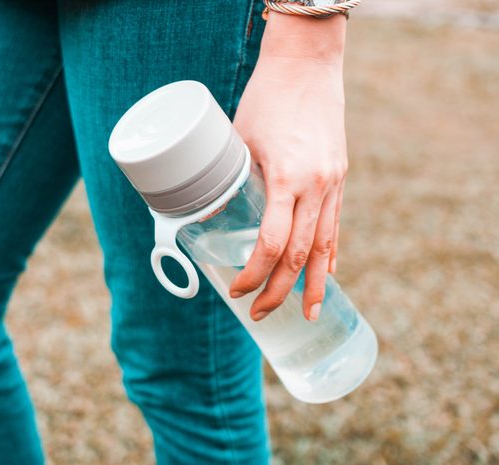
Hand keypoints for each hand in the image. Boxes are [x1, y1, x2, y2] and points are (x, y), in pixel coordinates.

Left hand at [229, 12, 347, 321]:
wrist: (308, 64)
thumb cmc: (266, 98)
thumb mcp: (241, 140)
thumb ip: (236, 179)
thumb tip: (217, 212)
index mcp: (287, 177)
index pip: (272, 243)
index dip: (254, 273)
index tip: (236, 289)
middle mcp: (316, 186)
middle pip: (300, 254)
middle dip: (279, 290)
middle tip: (259, 312)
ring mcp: (333, 182)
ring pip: (325, 246)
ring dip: (313, 285)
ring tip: (305, 314)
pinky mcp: (340, 177)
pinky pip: (336, 225)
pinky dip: (329, 254)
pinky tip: (326, 276)